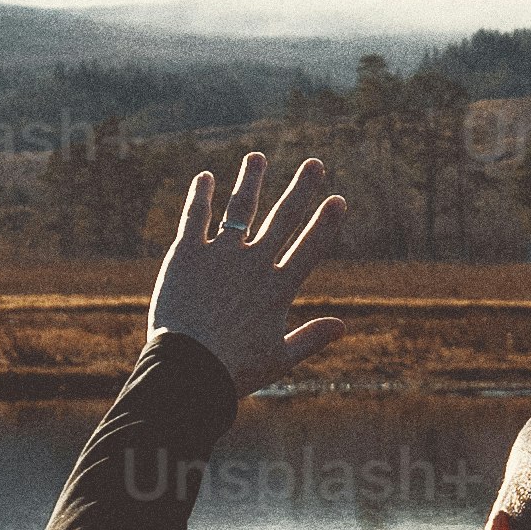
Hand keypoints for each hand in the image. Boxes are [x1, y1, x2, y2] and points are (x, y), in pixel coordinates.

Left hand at [144, 156, 350, 394]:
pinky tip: (206, 178)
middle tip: (315, 164)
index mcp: (277, 289)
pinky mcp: (186, 255)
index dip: (326, 223)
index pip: (309, 248)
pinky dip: (201, 197)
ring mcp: (219, 256)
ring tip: (257, 157)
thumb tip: (343, 326)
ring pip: (240, 209)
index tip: (339, 200)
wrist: (187, 370)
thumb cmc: (234, 372)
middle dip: (302, 189)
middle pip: (282, 218)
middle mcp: (252, 264)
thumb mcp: (279, 359)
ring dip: (251, 181)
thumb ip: (311, 338)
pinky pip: (195, 218)